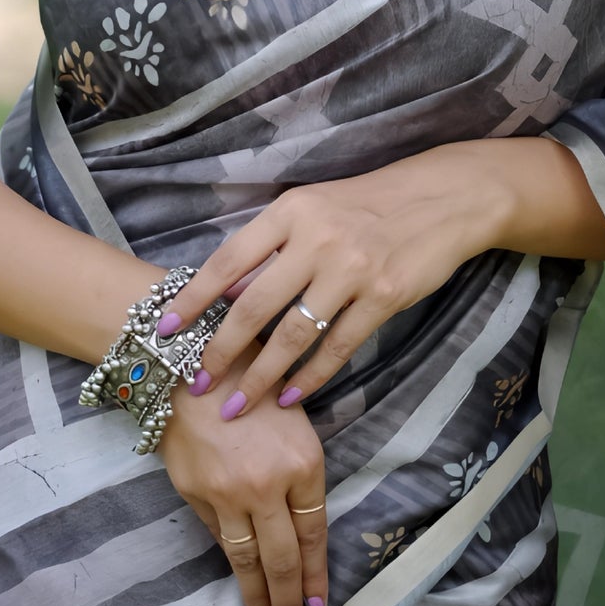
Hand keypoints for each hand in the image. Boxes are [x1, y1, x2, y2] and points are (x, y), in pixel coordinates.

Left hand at [156, 137, 604, 416]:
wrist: (442, 199)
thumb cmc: (367, 205)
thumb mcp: (313, 209)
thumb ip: (272, 247)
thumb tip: (224, 293)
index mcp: (290, 211)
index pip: (228, 260)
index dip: (193, 299)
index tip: (162, 332)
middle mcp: (316, 237)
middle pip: (254, 305)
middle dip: (220, 351)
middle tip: (195, 385)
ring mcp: (351, 268)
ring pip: (293, 334)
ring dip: (261, 376)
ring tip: (237, 406)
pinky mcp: (383, 295)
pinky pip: (338, 346)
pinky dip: (311, 375)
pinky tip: (291, 396)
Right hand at [158, 350, 327, 605]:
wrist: (188, 363)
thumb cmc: (249, 380)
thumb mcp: (291, 418)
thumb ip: (296, 472)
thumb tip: (296, 524)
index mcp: (303, 462)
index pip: (314, 533)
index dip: (316, 573)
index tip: (318, 603)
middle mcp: (269, 484)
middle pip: (283, 557)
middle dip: (289, 597)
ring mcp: (229, 494)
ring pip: (247, 558)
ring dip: (258, 593)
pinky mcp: (196, 495)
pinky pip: (219, 535)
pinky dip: (231, 558)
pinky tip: (238, 574)